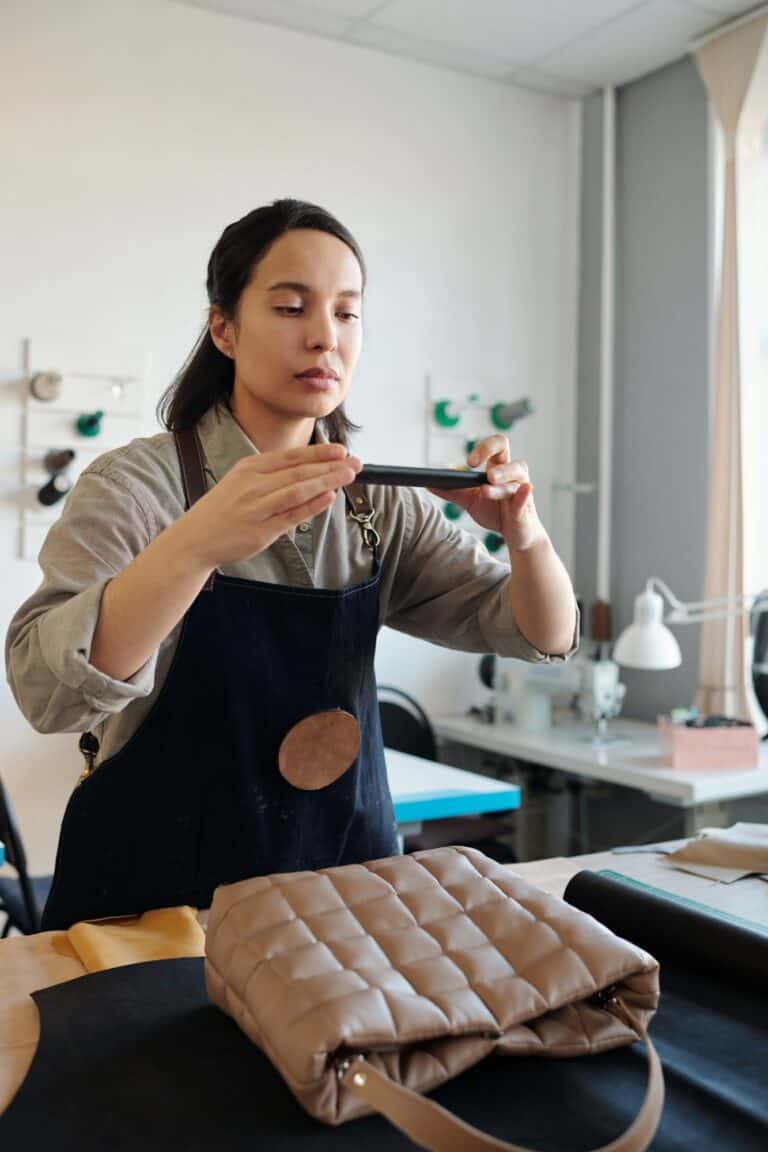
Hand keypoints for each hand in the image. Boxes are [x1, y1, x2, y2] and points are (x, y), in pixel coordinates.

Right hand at [172, 443, 359, 569]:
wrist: (194, 538)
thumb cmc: (222, 510)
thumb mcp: (241, 482)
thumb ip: (273, 476)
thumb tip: (309, 470)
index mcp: (250, 468)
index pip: (292, 457)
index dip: (319, 453)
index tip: (342, 450)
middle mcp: (254, 485)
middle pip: (299, 472)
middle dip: (331, 466)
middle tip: (356, 463)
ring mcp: (257, 508)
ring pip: (298, 490)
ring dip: (326, 481)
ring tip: (348, 475)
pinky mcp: (260, 531)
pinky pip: (291, 515)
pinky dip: (312, 505)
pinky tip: (329, 497)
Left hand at [429, 435, 546, 552]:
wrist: (514, 535)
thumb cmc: (495, 513)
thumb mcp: (470, 501)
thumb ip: (451, 492)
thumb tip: (428, 484)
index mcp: (497, 468)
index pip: (494, 445)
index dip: (482, 448)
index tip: (469, 462)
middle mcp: (511, 473)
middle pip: (505, 449)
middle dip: (489, 450)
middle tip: (476, 464)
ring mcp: (521, 488)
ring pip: (514, 475)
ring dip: (501, 478)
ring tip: (486, 489)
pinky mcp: (525, 507)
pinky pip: (525, 497)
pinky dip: (523, 494)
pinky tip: (524, 490)